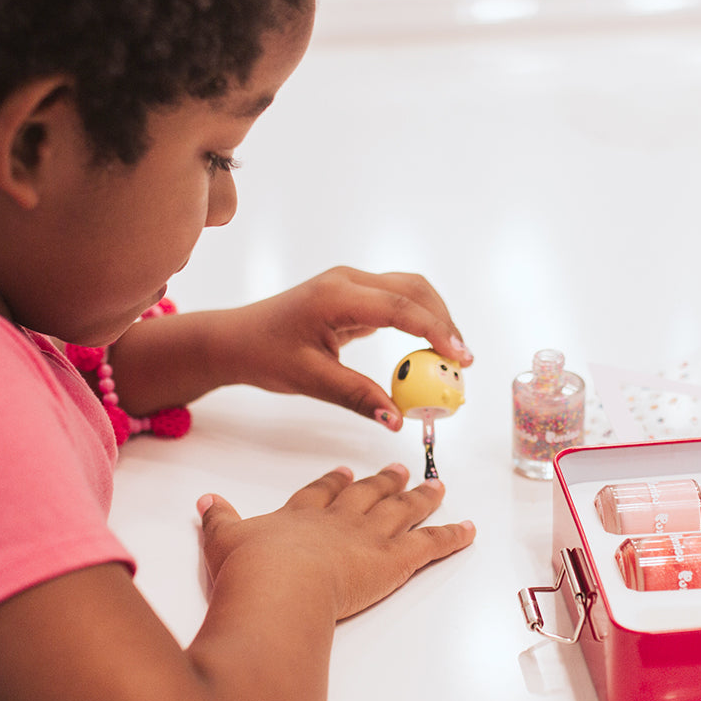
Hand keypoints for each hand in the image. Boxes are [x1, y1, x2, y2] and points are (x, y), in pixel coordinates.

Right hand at [198, 463, 474, 619]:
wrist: (279, 585)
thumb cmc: (252, 568)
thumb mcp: (223, 540)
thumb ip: (219, 519)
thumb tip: (204, 501)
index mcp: (303, 514)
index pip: (323, 492)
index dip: (335, 482)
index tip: (346, 472)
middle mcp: (341, 519)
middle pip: (369, 494)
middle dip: (384, 481)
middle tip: (398, 470)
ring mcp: (371, 536)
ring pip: (404, 511)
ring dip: (422, 497)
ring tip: (437, 486)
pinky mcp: (395, 559)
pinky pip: (432, 545)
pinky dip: (453, 536)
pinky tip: (469, 529)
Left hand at [216, 266, 472, 428]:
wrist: (237, 339)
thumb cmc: (265, 354)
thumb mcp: (310, 379)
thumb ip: (357, 396)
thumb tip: (398, 419)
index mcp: (335, 296)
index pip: (400, 307)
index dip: (435, 331)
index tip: (461, 358)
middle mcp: (348, 280)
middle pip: (414, 289)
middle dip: (444, 322)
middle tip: (462, 362)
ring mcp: (351, 284)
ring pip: (410, 291)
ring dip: (435, 319)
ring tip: (451, 358)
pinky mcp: (353, 294)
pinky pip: (396, 301)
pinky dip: (418, 321)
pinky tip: (427, 349)